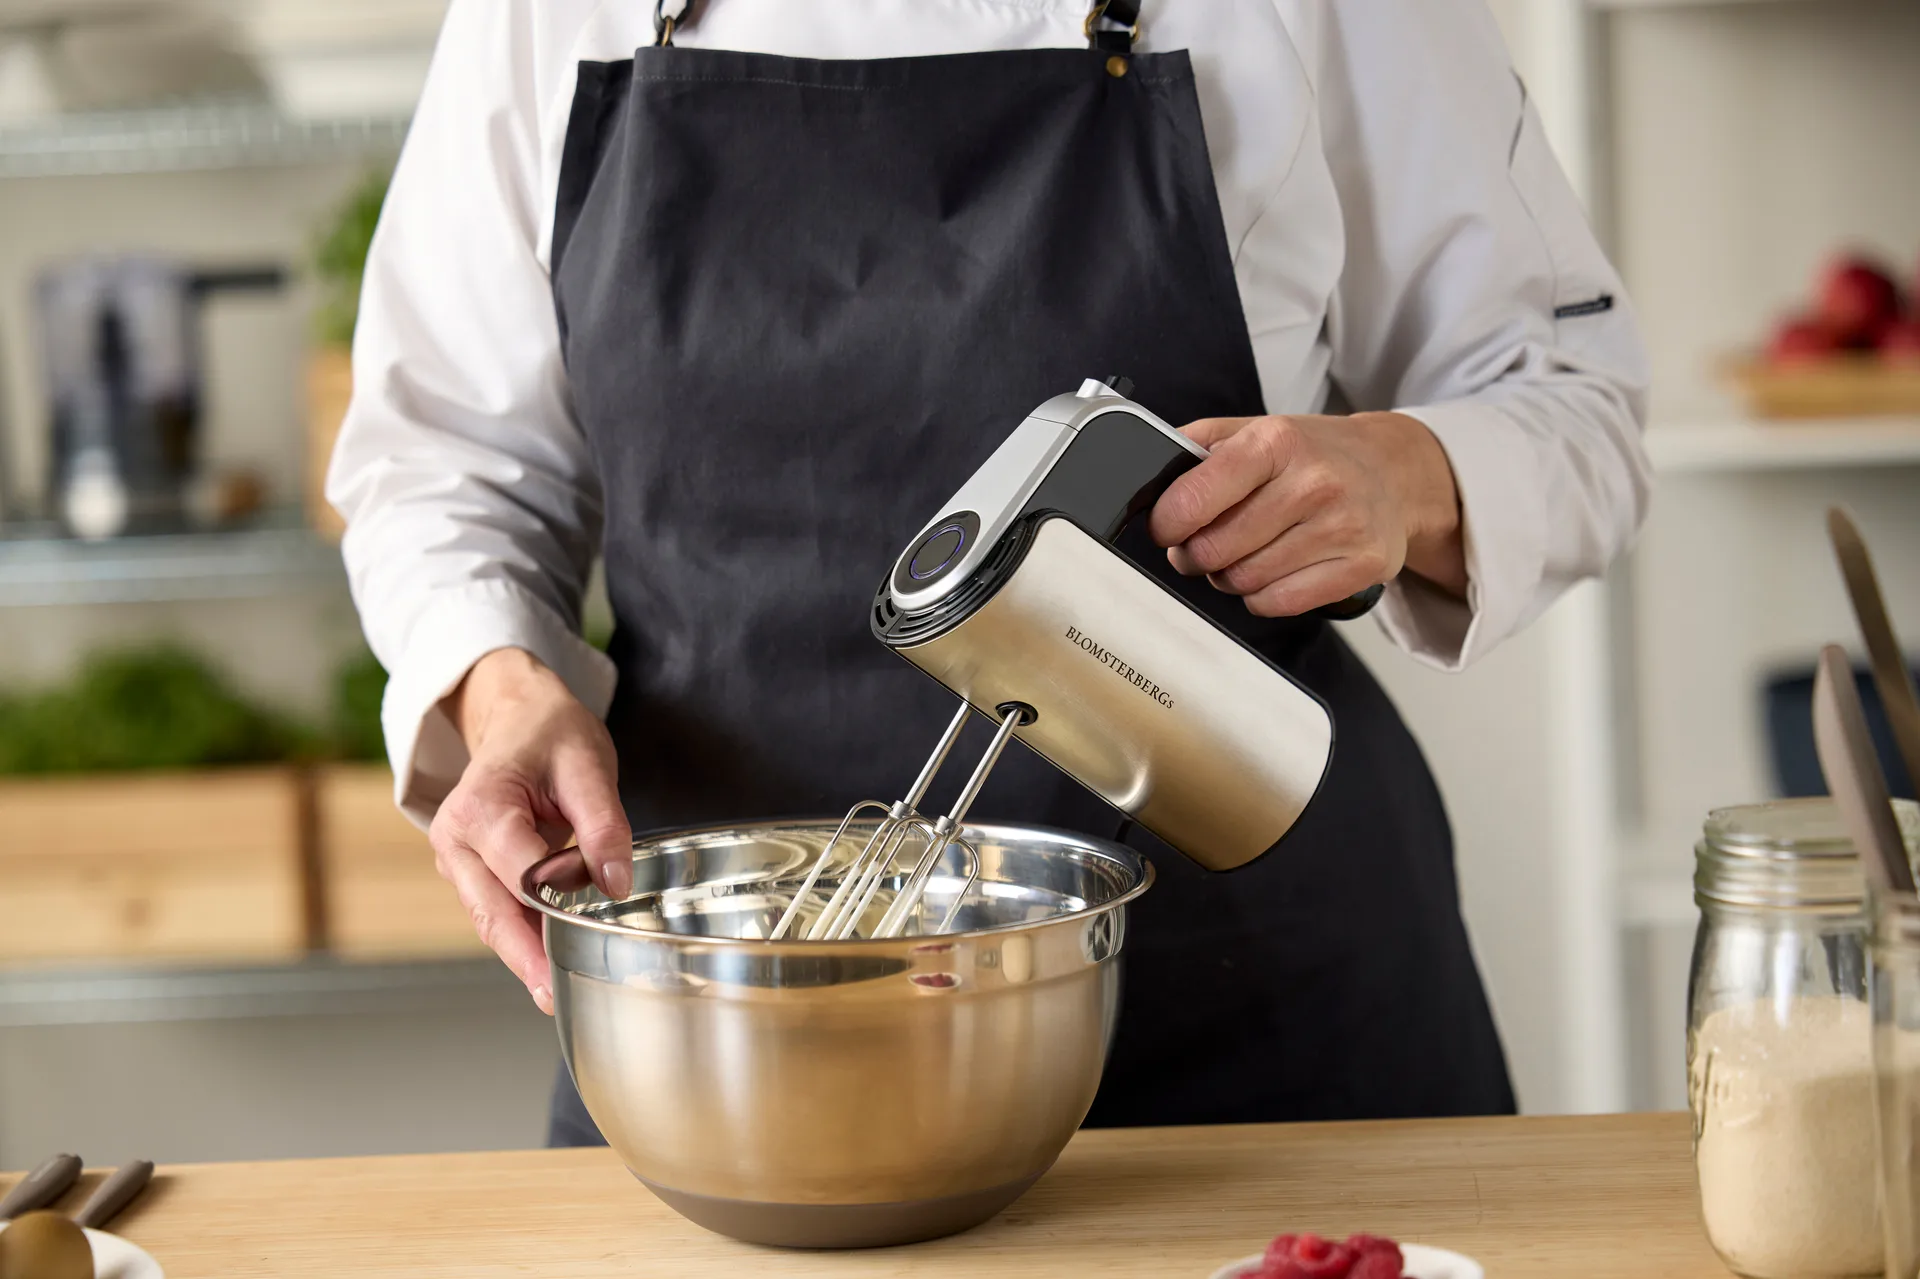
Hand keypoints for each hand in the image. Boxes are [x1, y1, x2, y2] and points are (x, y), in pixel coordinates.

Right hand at [431, 647, 630, 1013]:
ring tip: (553, 991)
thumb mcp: (588, 764)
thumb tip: (616, 882)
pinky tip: (546, 961)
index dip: (553, 906)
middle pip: (493, 910)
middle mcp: (456, 839)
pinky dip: (519, 935)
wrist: (516, 714)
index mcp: (482, 807)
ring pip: (489, 917)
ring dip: (521, 953)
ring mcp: (457, 858)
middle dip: (525, 956)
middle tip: (554, 995)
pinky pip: (494, 908)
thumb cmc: (549, 733)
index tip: (584, 932)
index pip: (520, 872)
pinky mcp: (470, 870)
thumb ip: (603, 824)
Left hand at [1147, 411, 1465, 615]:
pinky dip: (1260, 596)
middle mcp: (1313, 483)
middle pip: (1214, 549)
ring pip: (1242, 581)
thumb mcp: (1255, 430)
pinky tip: (1271, 570)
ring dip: (1227, 576)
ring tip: (1242, 552)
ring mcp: (1342, 527)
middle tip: (1202, 543)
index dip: (1167, 523)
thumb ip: (1196, 447)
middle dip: (1194, 553)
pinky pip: (1277, 604)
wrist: (1393, 471)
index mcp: (1277, 443)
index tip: (1166, 527)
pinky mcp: (1361, 566)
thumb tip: (1145, 476)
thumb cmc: (1313, 454)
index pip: (1194, 498)